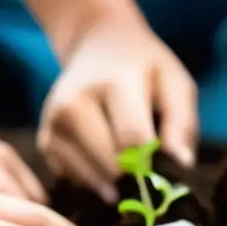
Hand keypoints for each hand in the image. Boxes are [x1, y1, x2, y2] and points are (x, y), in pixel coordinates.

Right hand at [38, 20, 197, 201]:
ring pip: (92, 178)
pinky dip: (96, 178)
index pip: (131, 139)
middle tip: (147, 165)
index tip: (165, 169)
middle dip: (135, 174)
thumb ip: (182, 124)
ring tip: (126, 157)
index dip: (152, 162)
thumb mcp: (175, 84)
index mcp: (112, 83)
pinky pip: (75, 179)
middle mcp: (73, 102)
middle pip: (110, 164)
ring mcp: (53, 123)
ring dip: (116, 180)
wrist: (98, 45)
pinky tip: (105, 158)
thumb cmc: (144, 68)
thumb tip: (181, 165)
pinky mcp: (44, 141)